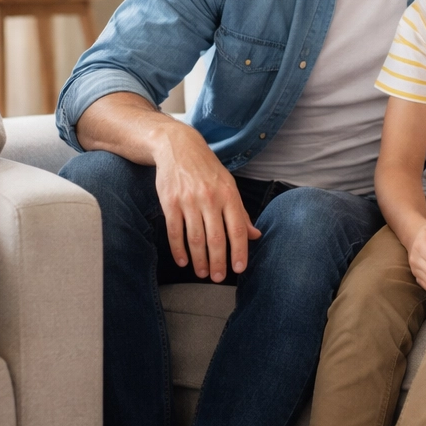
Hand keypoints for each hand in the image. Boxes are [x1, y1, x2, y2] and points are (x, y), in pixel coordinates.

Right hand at [151, 121, 260, 281]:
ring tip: (202, 273)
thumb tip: (255, 235)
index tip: (239, 269)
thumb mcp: (229, 185)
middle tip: (218, 278)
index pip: (237, 229)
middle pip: (216, 238)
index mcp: (228, 194)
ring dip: (199, 260)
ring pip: (195, 239)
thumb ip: (241, 212)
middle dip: (218, 262)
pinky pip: (175, 232)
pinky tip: (183, 261)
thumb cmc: (207, 169)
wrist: (178, 147)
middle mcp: (210, 198)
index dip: (239, 252)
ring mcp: (188, 201)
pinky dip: (179, 250)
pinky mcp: (169, 202)